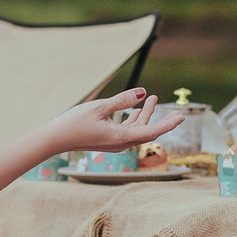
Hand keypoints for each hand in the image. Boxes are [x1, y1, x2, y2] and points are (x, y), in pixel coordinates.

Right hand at [51, 87, 184, 152]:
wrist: (56, 139)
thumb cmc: (74, 123)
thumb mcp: (99, 107)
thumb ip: (122, 100)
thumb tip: (143, 93)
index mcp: (120, 137)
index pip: (151, 132)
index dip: (167, 125)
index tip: (181, 117)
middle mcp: (120, 143)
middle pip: (147, 132)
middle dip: (162, 120)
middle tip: (178, 112)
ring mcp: (114, 143)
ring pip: (137, 130)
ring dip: (146, 115)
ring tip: (153, 99)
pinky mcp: (108, 140)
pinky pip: (127, 131)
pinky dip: (135, 120)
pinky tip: (136, 110)